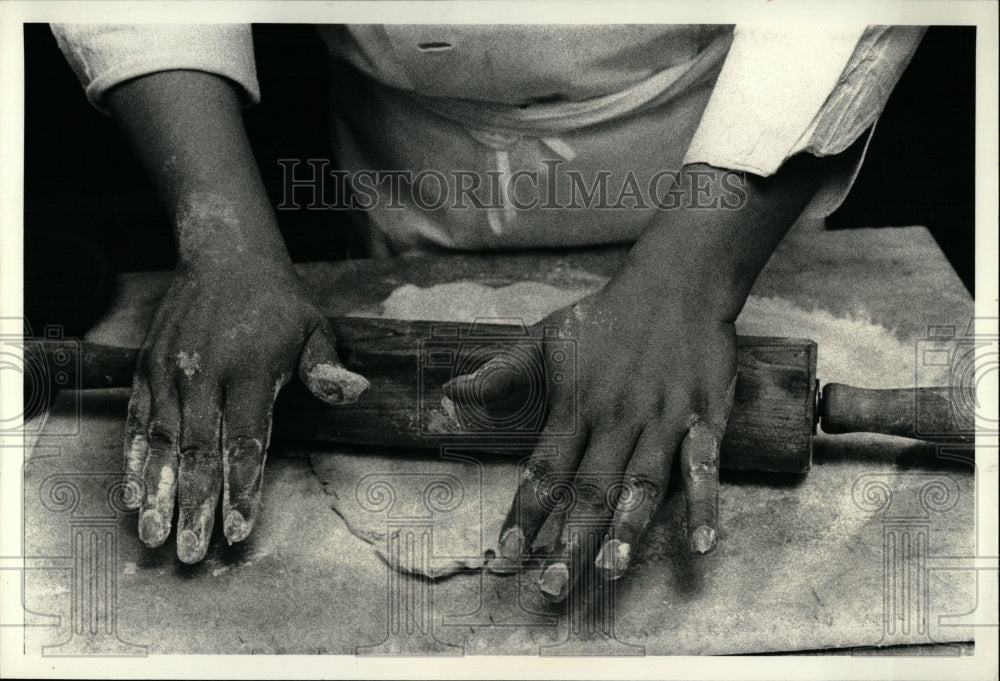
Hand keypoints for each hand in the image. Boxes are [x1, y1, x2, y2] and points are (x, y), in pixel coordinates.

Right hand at [123, 260, 367, 562]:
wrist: (223, 255)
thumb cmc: (277, 302)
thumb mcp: (313, 327)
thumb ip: (327, 367)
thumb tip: (356, 392)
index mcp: (252, 370)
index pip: (247, 442)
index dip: (243, 488)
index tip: (240, 530)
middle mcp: (206, 375)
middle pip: (200, 453)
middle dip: (196, 507)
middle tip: (192, 553)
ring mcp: (171, 372)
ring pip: (162, 443)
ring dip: (158, 494)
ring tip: (154, 537)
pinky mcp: (147, 369)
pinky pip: (136, 422)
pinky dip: (132, 460)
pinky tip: (133, 495)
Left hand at [445, 271, 735, 600]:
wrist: (675, 282)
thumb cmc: (606, 316)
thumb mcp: (544, 337)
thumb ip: (500, 373)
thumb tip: (451, 396)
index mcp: (574, 406)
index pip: (544, 468)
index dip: (524, 512)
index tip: (506, 553)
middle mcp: (614, 419)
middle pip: (589, 488)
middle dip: (568, 540)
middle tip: (550, 587)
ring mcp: (661, 420)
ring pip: (642, 483)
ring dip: (627, 530)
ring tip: (611, 572)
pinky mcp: (704, 416)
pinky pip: (704, 466)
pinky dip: (704, 504)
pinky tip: (701, 545)